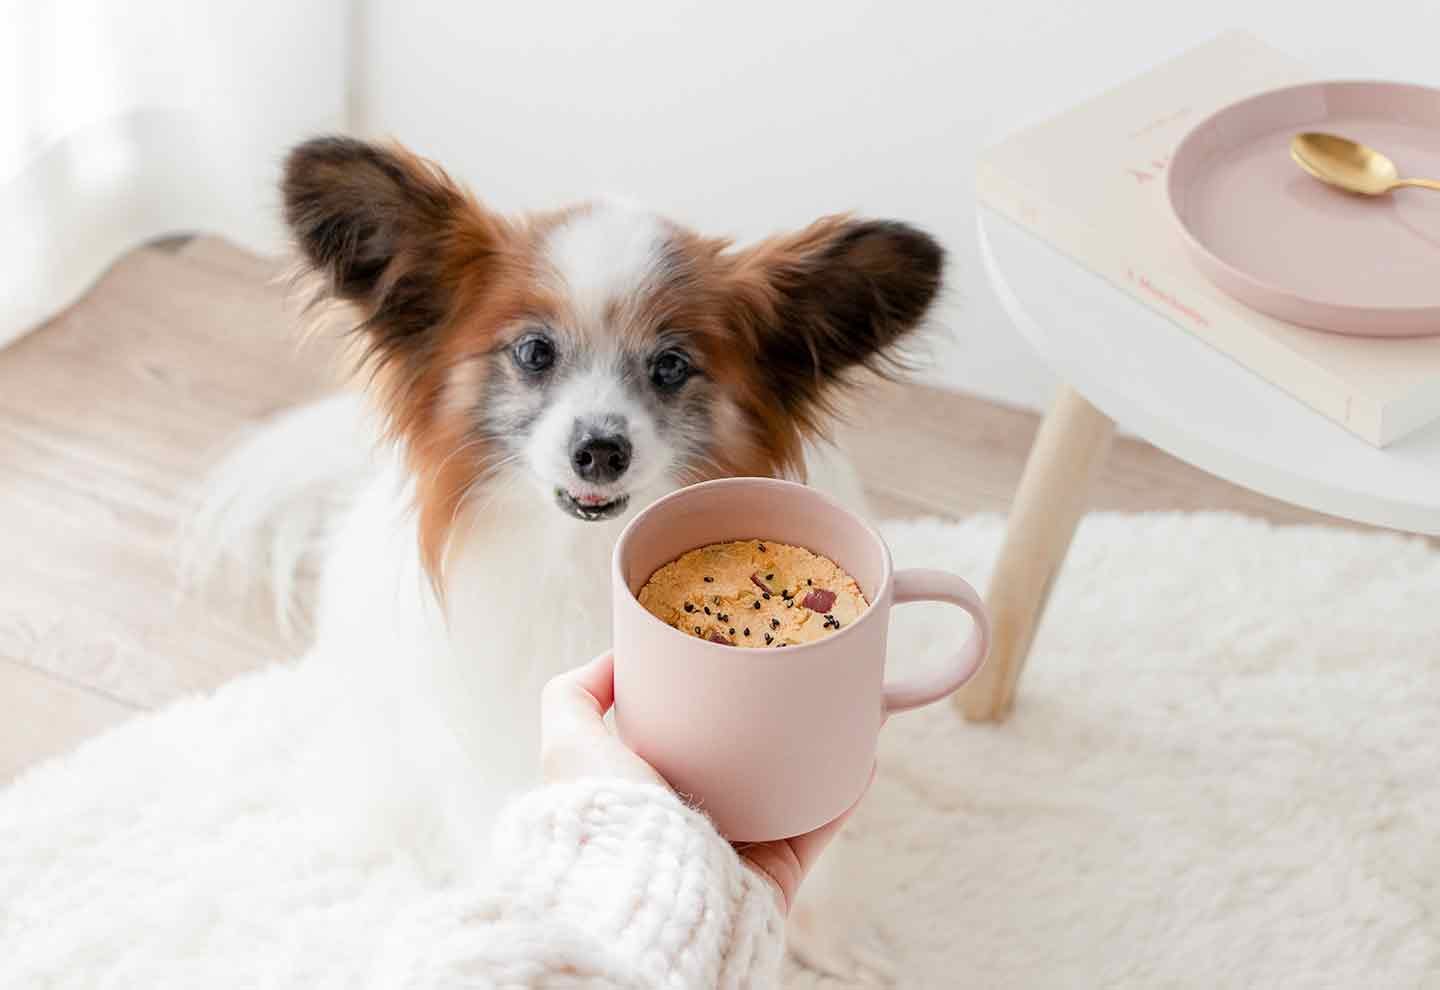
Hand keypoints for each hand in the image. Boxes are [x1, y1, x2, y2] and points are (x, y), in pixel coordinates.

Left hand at [540, 652, 866, 912]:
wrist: (644, 898)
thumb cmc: (603, 818)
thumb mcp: (569, 743)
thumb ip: (574, 695)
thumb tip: (613, 656)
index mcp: (647, 784)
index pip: (687, 730)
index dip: (712, 693)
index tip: (740, 650)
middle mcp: (693, 815)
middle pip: (747, 754)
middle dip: (778, 716)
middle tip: (805, 670)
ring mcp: (738, 845)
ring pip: (792, 785)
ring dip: (823, 746)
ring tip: (845, 699)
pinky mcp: (776, 872)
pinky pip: (820, 823)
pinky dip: (845, 788)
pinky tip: (863, 749)